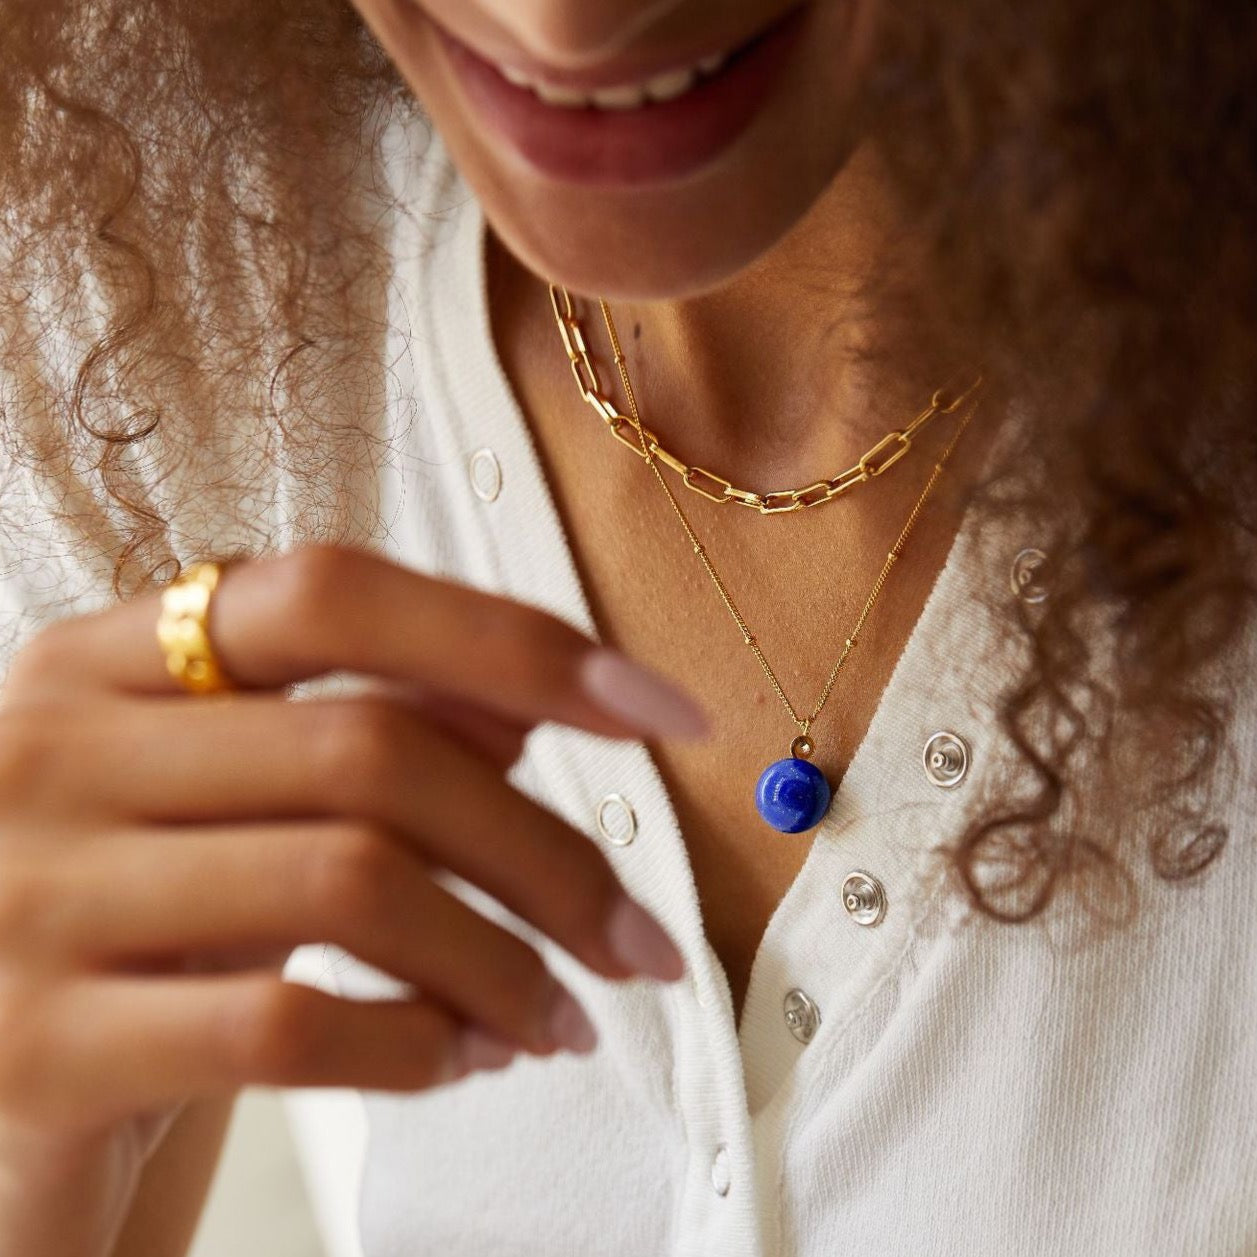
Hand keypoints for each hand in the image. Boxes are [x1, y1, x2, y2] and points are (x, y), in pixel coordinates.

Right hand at [0, 542, 704, 1250]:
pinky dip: (415, 1043)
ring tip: (563, 1017)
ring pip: (351, 880)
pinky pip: (285, 1027)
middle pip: (374, 749)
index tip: (661, 713)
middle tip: (641, 942)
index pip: (334, 595)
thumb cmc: (144, 926)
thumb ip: (366, 729)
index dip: (514, 640)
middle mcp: (56, 748)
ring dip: (504, 961)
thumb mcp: (240, 808)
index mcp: (110, 659)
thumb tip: (527, 701)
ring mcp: (29, 895)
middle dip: (549, 855)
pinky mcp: (36, 1049)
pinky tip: (462, 1060)